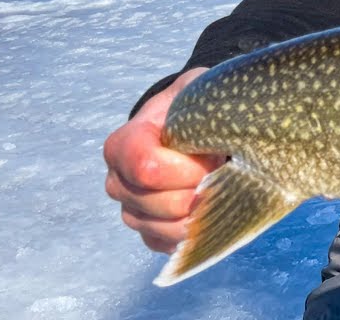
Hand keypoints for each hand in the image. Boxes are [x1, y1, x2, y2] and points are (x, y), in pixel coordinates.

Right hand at [103, 67, 223, 252]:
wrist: (195, 127)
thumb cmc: (195, 109)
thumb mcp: (199, 94)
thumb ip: (205, 111)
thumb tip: (220, 147)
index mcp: (123, 145)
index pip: (145, 168)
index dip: (187, 169)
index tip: (213, 156)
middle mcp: (118, 182)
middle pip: (159, 204)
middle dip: (200, 190)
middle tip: (221, 170)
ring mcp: (132, 211)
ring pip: (165, 229)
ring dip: (201, 212)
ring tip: (218, 186)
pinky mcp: (150, 233)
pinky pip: (171, 245)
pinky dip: (197, 231)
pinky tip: (210, 206)